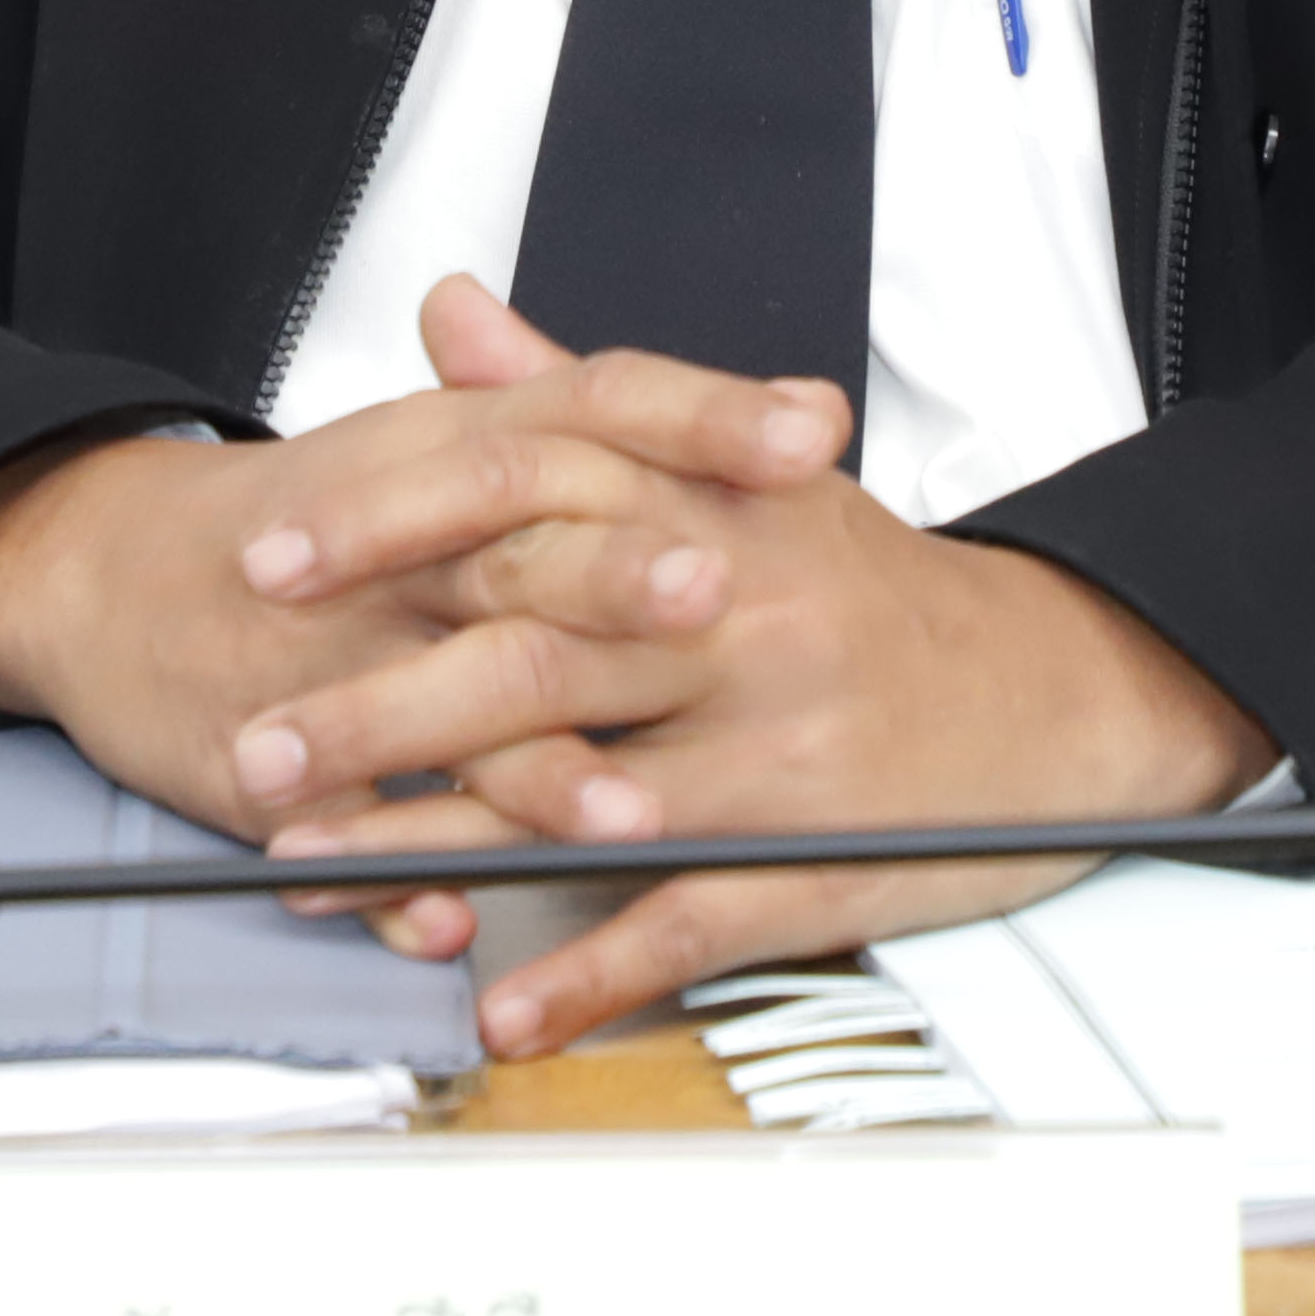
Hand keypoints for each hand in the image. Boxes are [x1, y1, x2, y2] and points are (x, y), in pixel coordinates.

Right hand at [0, 279, 846, 837]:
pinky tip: (448, 921)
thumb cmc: (311, 521)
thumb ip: (614, 434)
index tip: (807, 434)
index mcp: (458, 449)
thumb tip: (791, 414)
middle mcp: (408, 545)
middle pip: (525, 549)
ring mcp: (336, 657)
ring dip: (536, 773)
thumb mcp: (448, 445)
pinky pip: (343, 833)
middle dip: (621, 580)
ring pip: (442, 711)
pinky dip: (393, 880)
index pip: (594, 401)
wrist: (107, 570)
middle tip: (720, 596)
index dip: (703, 415)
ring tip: (626, 819)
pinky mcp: (272, 765)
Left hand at [240, 298, 1277, 1053]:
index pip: (525, 495)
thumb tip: (454, 316)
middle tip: (255, 746)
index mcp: (707, 508)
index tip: (272, 560)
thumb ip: (581, 396)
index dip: (386, 530)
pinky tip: (500, 999)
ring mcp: (773, 741)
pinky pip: (683, 916)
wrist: (1058, 691)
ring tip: (311, 870)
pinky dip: (587, 966)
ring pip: (579, 793)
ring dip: (434, 841)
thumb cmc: (874, 593)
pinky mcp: (814, 851)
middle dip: (375, 709)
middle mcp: (737, 614)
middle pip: (530, 653)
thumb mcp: (737, 468)